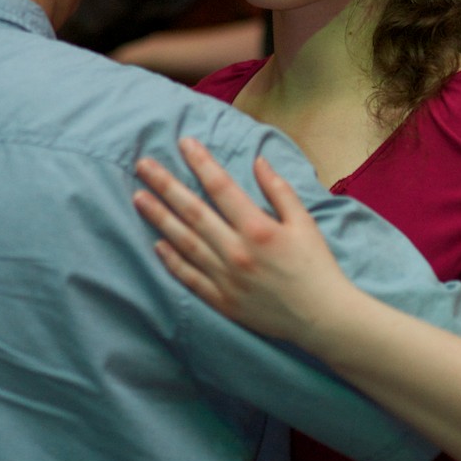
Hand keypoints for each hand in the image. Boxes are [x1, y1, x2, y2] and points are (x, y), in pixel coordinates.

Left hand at [134, 137, 352, 344]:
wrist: (322, 318)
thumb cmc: (316, 266)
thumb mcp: (304, 222)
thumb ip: (279, 190)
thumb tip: (258, 161)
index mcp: (258, 229)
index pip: (221, 187)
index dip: (201, 162)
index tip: (184, 142)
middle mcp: (236, 252)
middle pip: (193, 212)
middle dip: (166, 185)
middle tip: (143, 165)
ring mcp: (225, 278)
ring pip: (184, 242)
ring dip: (159, 218)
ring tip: (138, 197)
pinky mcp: (222, 301)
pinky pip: (190, 277)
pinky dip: (171, 260)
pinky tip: (156, 243)